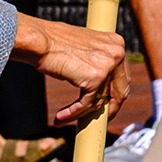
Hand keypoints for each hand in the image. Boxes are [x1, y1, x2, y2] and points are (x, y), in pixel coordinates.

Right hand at [9, 13, 127, 124]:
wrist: (39, 41)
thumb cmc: (54, 45)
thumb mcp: (84, 51)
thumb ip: (95, 63)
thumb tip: (98, 88)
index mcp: (116, 43)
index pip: (122, 76)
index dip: (112, 95)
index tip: (102, 107)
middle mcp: (118, 52)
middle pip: (120, 91)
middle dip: (106, 109)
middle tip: (90, 120)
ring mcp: (109, 65)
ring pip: (101, 101)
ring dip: (81, 114)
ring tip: (63, 119)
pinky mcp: (96, 78)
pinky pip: (87, 104)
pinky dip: (73, 114)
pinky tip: (60, 117)